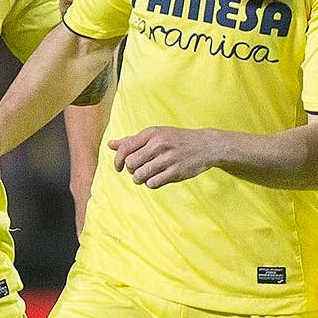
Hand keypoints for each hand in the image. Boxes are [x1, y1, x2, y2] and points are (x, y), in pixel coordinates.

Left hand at [109, 126, 223, 188]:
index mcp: (152, 134)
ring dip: (139, 179)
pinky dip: (151, 183)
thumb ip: (133, 140)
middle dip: (130, 170)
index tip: (119, 168)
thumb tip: (111, 144)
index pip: (125, 148)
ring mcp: (168, 159)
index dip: (117, 161)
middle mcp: (159, 145)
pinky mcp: (176, 172)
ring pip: (140, 175)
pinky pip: (153, 183)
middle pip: (130, 164)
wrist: (206, 145)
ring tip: (145, 176)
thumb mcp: (156, 134)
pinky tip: (157, 178)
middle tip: (138, 170)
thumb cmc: (177, 139)